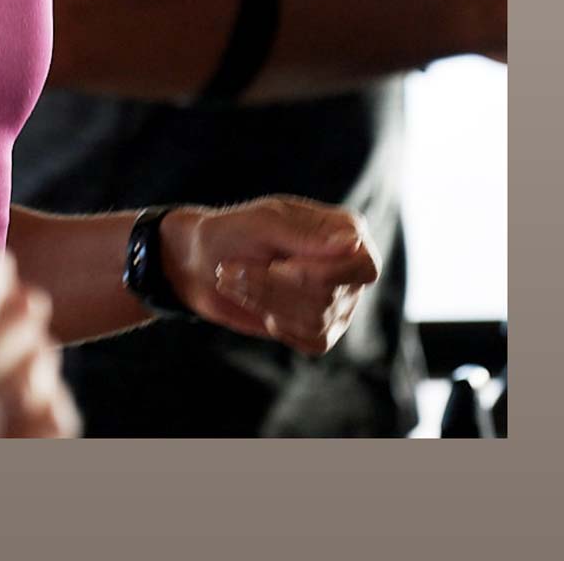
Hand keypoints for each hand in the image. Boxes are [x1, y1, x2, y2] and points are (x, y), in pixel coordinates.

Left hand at [159, 196, 379, 355]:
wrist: (201, 264)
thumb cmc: (232, 232)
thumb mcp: (261, 223)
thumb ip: (305, 233)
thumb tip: (353, 241)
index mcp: (345, 230)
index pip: (363, 265)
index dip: (321, 273)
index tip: (277, 265)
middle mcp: (350, 268)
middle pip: (330, 294)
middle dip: (273, 285)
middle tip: (232, 269)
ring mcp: (339, 301)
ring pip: (317, 320)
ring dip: (265, 301)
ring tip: (235, 279)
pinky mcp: (321, 330)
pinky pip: (309, 339)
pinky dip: (274, 320)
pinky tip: (256, 302)